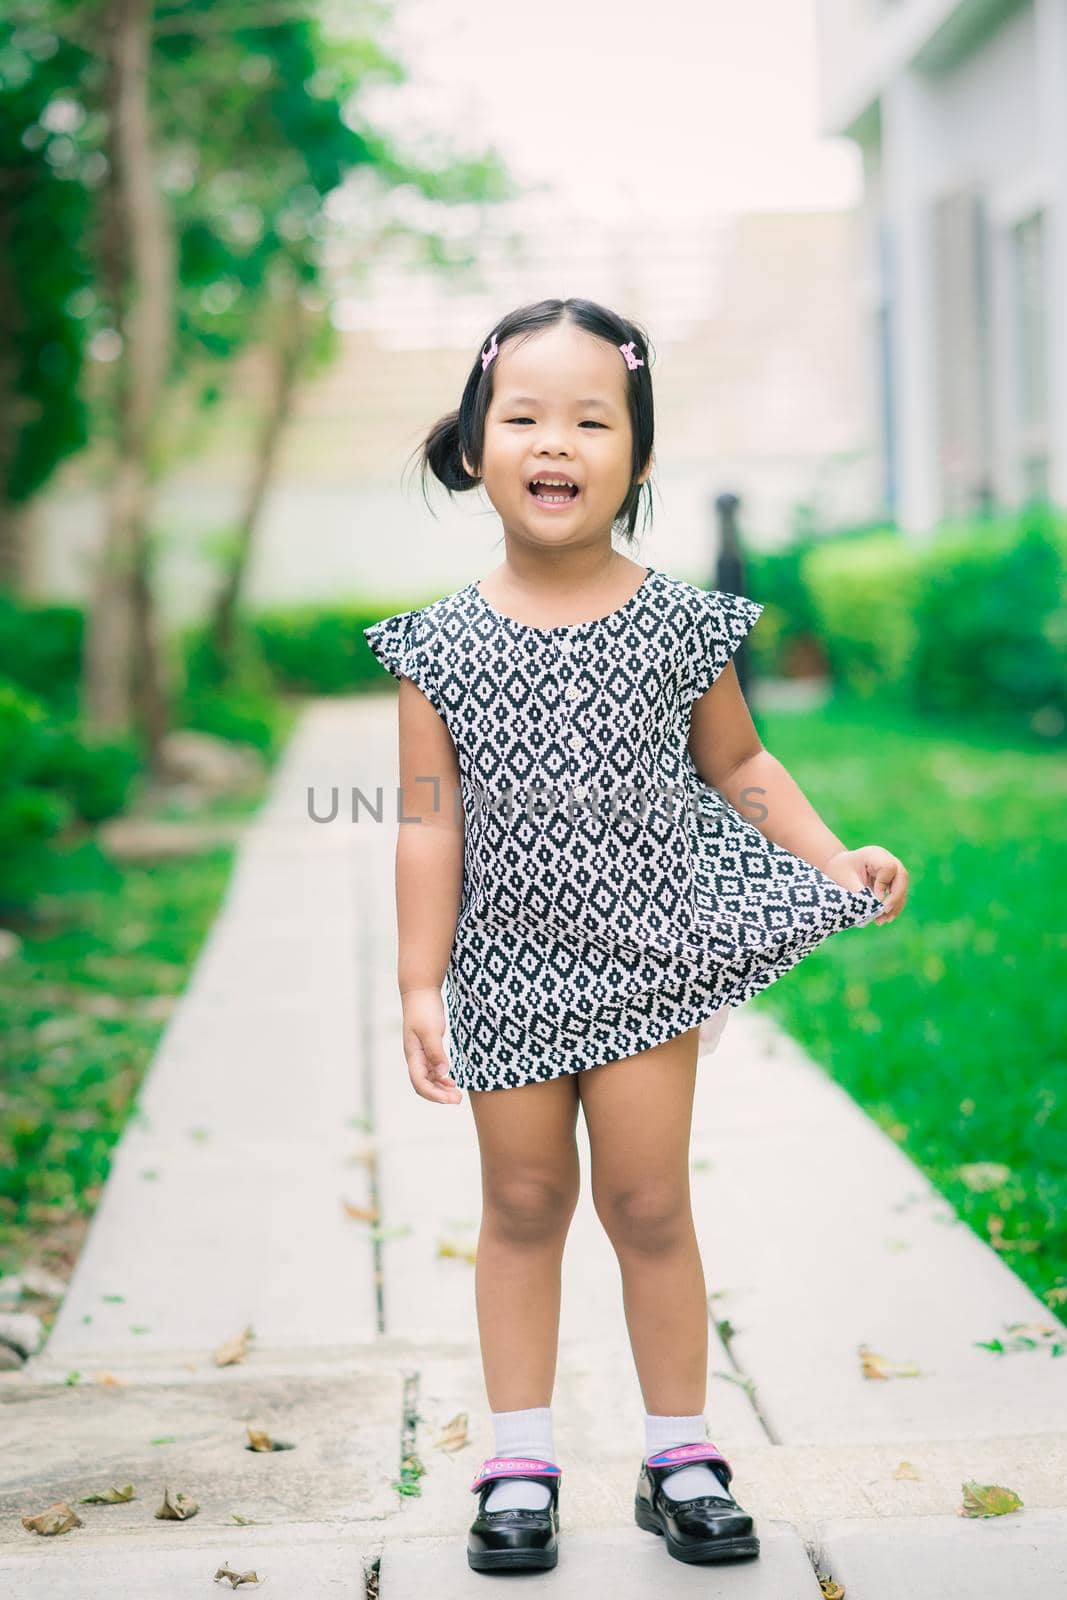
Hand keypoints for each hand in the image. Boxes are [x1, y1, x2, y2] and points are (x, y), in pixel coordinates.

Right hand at [401, 986, 462, 1102]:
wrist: (420, 991)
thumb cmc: (424, 1009)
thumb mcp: (431, 1030)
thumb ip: (436, 1052)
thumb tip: (442, 1073)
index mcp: (412, 1055)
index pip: (420, 1083)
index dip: (434, 1094)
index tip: (450, 1099)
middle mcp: (415, 1057)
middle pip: (424, 1085)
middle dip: (439, 1095)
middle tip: (457, 1100)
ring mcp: (420, 1053)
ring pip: (428, 1079)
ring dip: (441, 1088)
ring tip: (457, 1094)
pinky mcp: (427, 1047)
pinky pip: (433, 1069)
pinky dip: (441, 1078)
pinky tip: (451, 1080)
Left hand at [825, 845, 907, 925]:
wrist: (838, 867)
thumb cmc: (839, 870)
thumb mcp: (845, 879)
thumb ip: (859, 891)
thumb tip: (873, 909)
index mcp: (875, 855)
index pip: (888, 868)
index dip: (884, 885)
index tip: (875, 898)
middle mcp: (888, 860)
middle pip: (901, 877)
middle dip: (895, 898)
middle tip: (885, 913)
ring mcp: (892, 870)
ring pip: (901, 888)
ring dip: (895, 906)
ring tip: (884, 920)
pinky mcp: (892, 881)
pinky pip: (898, 894)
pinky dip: (893, 906)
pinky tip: (885, 918)